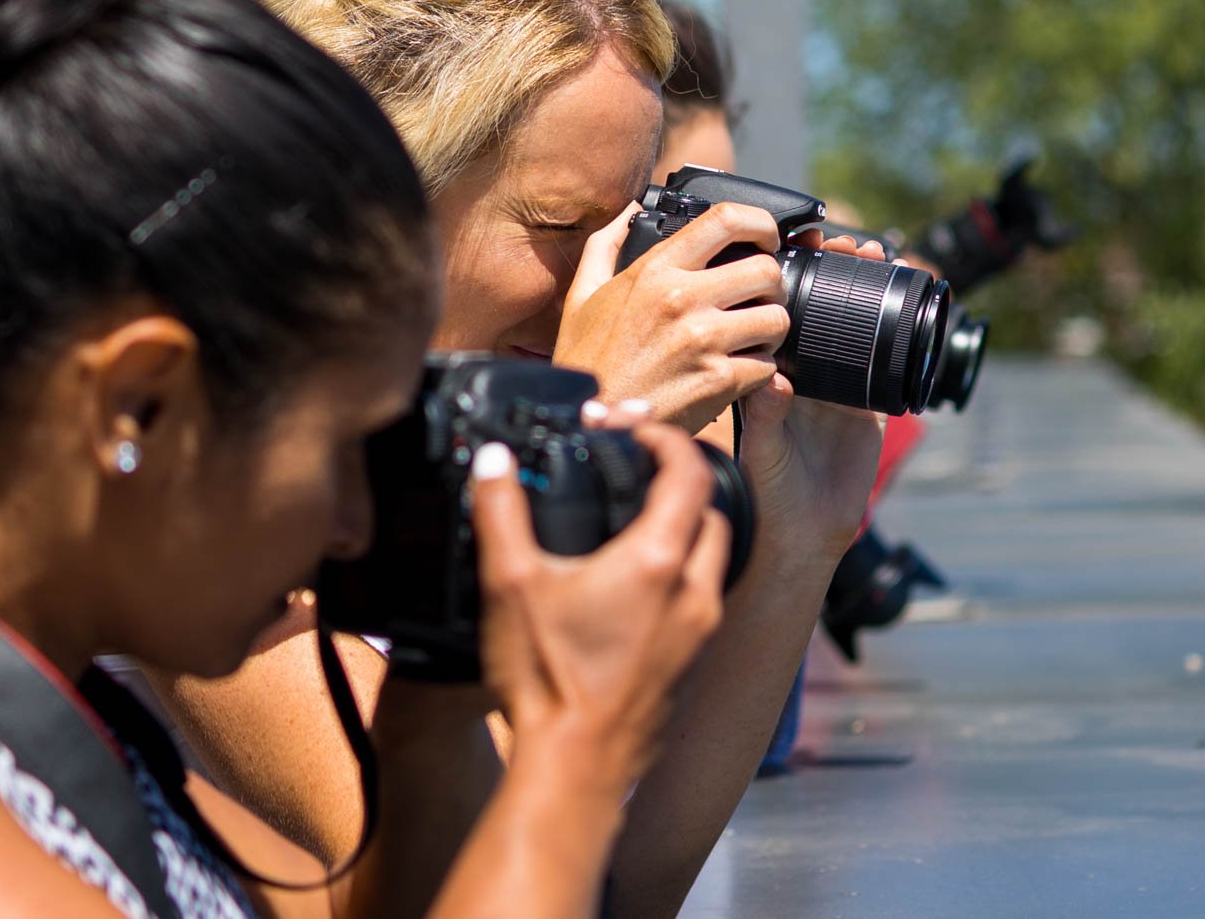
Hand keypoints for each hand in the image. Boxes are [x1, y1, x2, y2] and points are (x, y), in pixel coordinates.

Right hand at [470, 422, 729, 794]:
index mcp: (658, 561)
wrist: (574, 774)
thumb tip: (492, 462)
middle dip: (681, 484)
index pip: (690, 473)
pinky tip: (629, 592)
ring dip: (683, 533)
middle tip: (637, 473)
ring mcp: (698, 635)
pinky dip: (676, 580)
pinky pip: (699, 605)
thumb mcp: (509, 586)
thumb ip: (500, 512)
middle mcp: (694, 594)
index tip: (634, 430)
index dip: (667, 439)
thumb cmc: (548, 682)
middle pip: (712, 514)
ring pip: (710, 562)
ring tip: (632, 528)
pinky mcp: (690, 669)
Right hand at [554, 203, 790, 434]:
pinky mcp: (718, 380)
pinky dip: (760, 370)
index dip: (760, 222)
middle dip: (772, 284)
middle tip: (759, 299)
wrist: (591, 423)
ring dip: (771, 329)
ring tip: (751, 338)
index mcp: (655, 271)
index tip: (765, 238)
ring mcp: (703, 340)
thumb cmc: (587, 361)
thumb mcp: (583, 295)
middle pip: (765, 270)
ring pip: (777, 318)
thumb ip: (606, 245)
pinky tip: (737, 372)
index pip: (725, 220)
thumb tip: (629, 210)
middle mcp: (681, 298)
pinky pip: (768, 365)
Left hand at [739, 231, 888, 576]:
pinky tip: (908, 307)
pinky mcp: (873, 405)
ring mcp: (841, 385)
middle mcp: (805, 372)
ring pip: (858, 326)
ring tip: (879, 256)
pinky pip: (889, 363)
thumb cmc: (768, 489)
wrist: (805, 532)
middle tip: (850, 241)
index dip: (789, 277)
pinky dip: (900, 335)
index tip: (801, 245)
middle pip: (823, 308)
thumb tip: (772, 379)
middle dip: (837, 270)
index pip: (781, 312)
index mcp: (772, 372)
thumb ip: (764, 416)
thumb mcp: (761, 450)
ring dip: (868, 290)